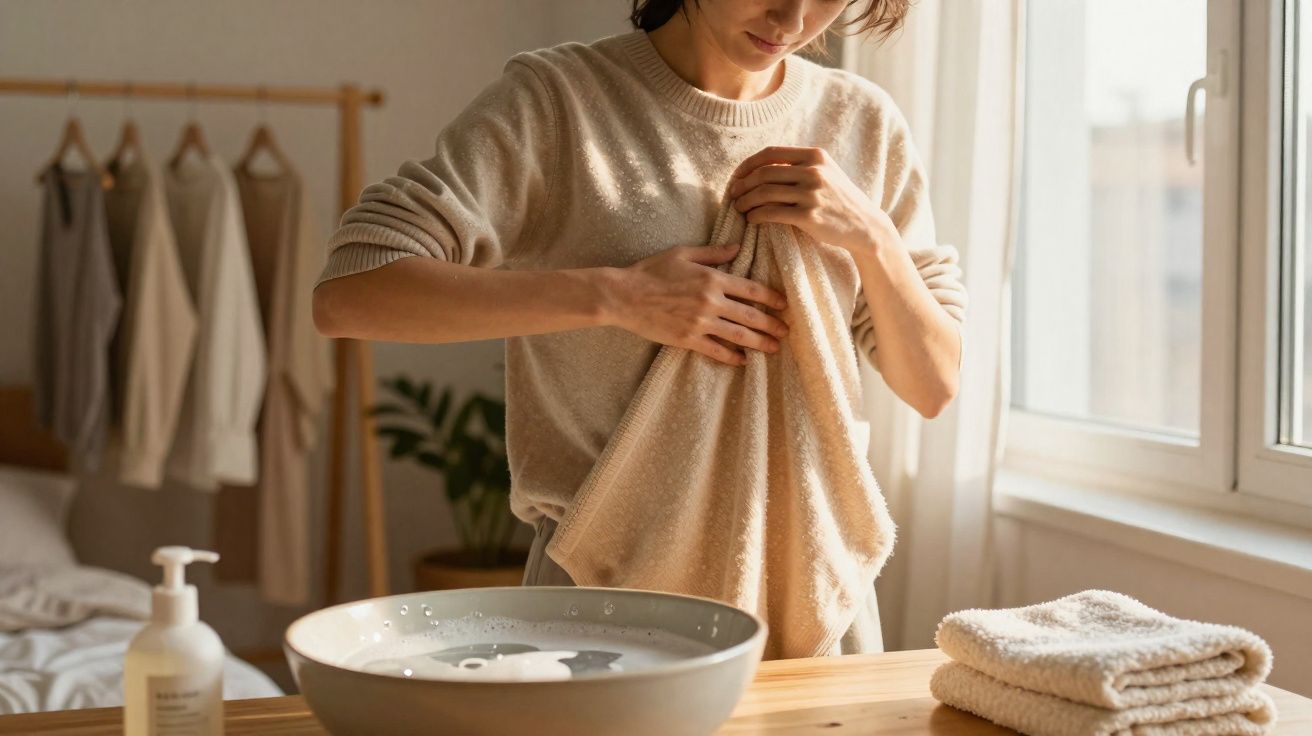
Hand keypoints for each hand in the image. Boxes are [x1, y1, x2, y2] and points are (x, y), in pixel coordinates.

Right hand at [608, 241, 790, 365]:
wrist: (624, 295)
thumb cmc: (651, 271)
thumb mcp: (683, 253)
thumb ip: (713, 252)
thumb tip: (738, 246)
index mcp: (712, 278)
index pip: (752, 290)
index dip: (772, 298)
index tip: (784, 305)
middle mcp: (711, 302)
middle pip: (751, 315)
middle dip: (772, 324)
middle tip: (787, 331)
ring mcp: (700, 323)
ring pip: (739, 335)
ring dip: (760, 342)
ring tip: (774, 348)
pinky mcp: (687, 340)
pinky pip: (716, 351)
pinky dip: (731, 357)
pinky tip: (743, 361)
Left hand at [727, 146, 897, 254]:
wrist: (864, 225)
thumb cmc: (839, 199)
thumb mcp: (826, 172)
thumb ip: (800, 164)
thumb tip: (762, 165)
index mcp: (815, 155)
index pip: (771, 153)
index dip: (748, 164)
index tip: (737, 175)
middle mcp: (813, 171)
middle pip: (764, 172)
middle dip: (742, 184)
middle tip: (733, 194)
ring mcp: (812, 193)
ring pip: (765, 192)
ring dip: (745, 200)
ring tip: (739, 207)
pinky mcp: (809, 216)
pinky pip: (772, 212)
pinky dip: (756, 215)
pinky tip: (751, 218)